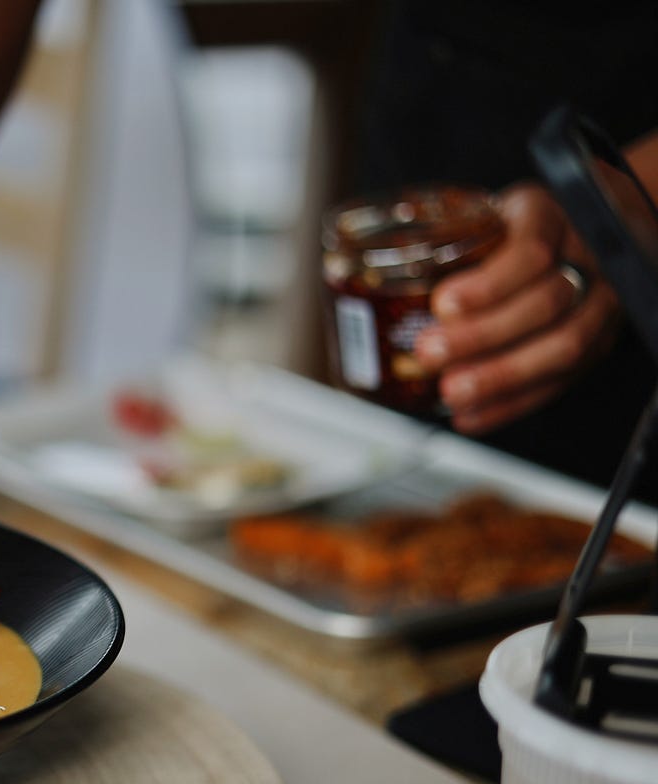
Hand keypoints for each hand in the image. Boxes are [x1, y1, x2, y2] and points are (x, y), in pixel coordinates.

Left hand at [416, 183, 620, 434]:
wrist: (583, 228)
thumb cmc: (512, 224)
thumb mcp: (480, 212)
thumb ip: (436, 239)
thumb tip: (336, 269)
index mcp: (547, 217)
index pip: (530, 251)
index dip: (487, 285)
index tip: (442, 304)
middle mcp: (585, 258)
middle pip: (545, 304)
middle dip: (483, 337)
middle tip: (429, 353)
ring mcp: (600, 302)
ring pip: (564, 346)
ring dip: (501, 377)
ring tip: (451, 391)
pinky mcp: (599, 343)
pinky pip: (563, 381)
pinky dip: (513, 403)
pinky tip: (472, 416)